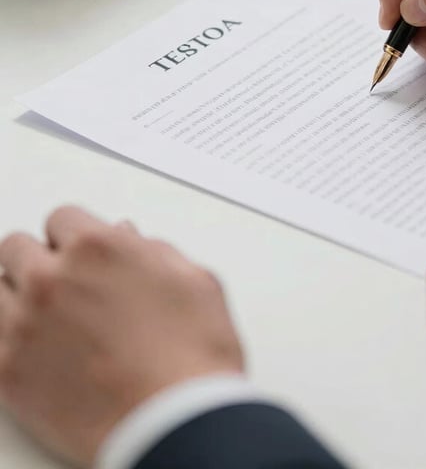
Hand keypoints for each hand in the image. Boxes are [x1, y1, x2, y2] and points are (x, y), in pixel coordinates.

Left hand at [0, 207, 243, 466]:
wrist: (175, 420)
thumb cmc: (193, 354)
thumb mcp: (194, 280)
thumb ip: (155, 251)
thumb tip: (131, 242)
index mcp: (100, 247)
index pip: (62, 218)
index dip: (77, 235)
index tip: (82, 251)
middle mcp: (53, 278)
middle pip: (17, 248)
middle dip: (42, 259)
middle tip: (64, 281)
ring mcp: (23, 325)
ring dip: (17, 294)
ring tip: (45, 313)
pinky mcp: (7, 371)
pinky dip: (9, 335)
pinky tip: (34, 344)